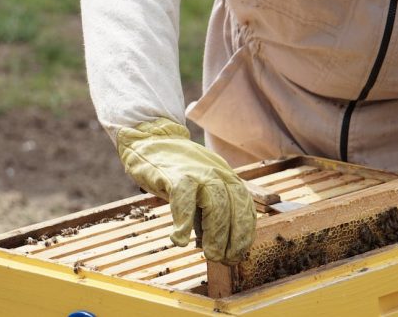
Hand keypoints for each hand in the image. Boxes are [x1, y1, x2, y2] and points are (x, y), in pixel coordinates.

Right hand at [117, 118, 255, 264]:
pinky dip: (183, 221)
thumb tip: (216, 243)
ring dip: (216, 233)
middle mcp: (218, 174)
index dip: (245, 233)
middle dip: (234, 237)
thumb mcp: (202, 188)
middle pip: (234, 208)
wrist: (152, 139)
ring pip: (216, 205)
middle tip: (227, 259)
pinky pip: (184, 199)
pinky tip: (179, 240)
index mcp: (228, 178)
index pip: (245, 208)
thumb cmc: (177, 170)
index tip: (240, 253)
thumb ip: (209, 212)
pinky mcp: (176, 175)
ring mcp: (199, 173)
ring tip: (211, 254)